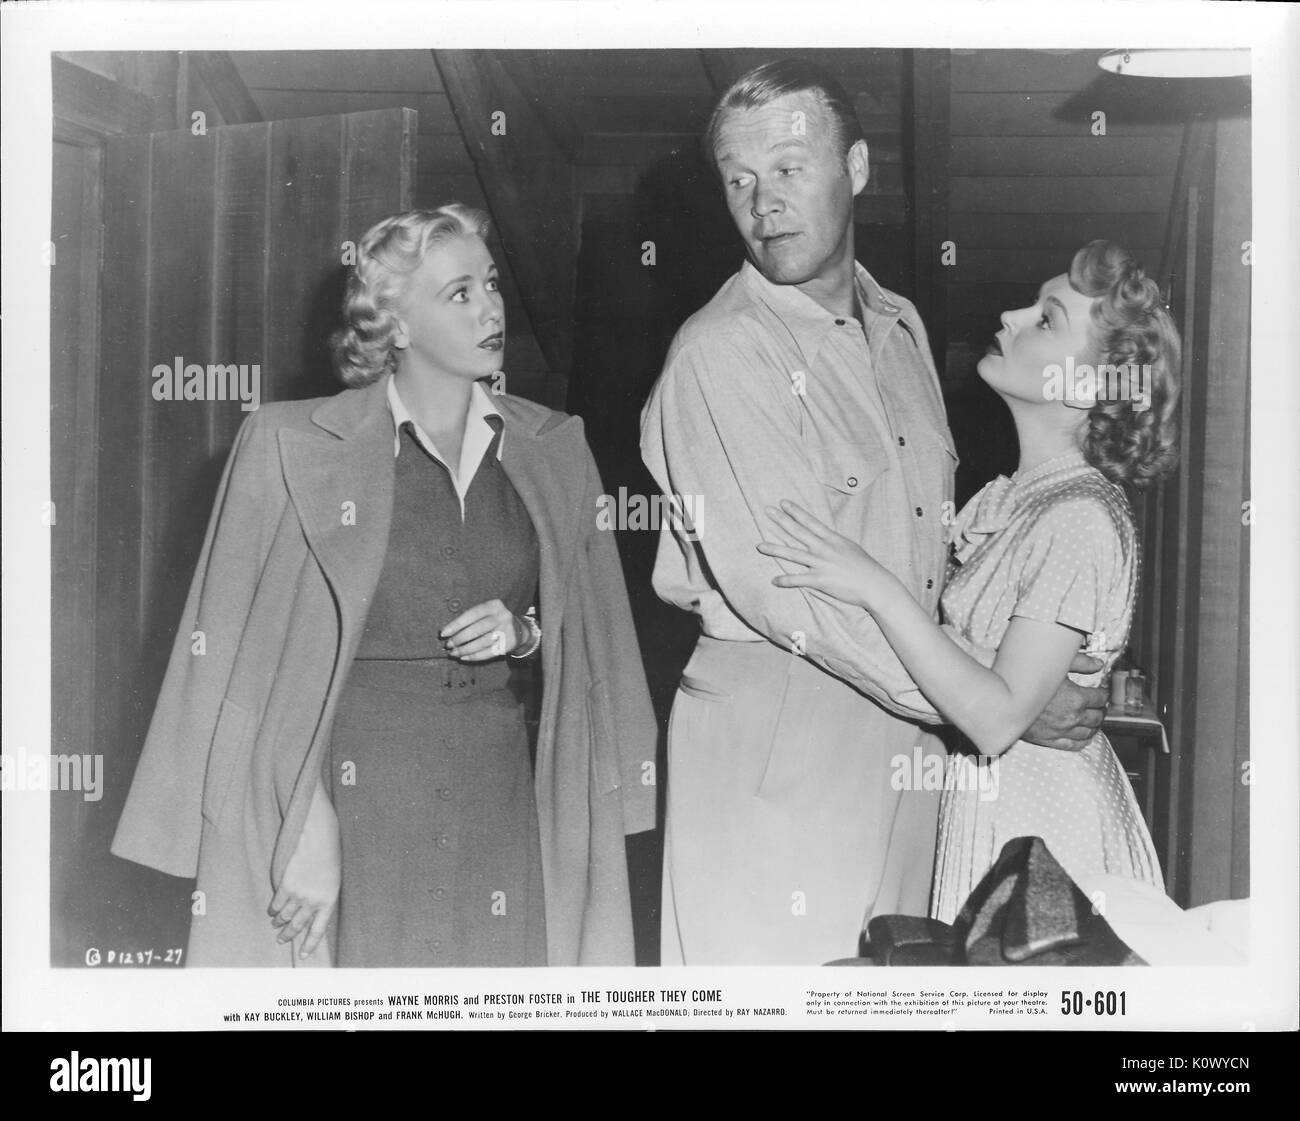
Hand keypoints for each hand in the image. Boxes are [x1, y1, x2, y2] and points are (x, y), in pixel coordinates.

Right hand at [269, 780, 339, 958]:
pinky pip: (276, 904)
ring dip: (279, 922)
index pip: (318, 930)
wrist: (319, 838)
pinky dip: (273, 909)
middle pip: (298, 925)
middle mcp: (314, 901)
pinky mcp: (286, 886)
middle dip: (288, 935)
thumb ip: (322, 898)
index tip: (303, 956)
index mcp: (329, 901)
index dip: (309, 944)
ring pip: (285, 916)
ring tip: (276, 924)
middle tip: (281, 940)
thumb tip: (309, 914)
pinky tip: (272, 910)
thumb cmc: (329, 858)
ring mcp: (299, 894)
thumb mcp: (332, 881)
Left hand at [440, 598, 526, 660]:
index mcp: (494, 605)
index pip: (472, 614)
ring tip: (454, 653)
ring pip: (482, 643)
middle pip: (476, 629)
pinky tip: (464, 657)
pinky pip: (488, 652)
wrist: (519, 630)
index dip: (456, 624)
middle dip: (459, 639)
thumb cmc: (494, 620)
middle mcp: (502, 616)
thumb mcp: (486, 613)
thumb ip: (470, 619)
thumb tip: (447, 631)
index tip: (443, 633)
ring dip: (465, 649)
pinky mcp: (508, 644)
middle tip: (448, 645)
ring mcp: (507, 631)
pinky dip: (474, 656)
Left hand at [756, 500, 893, 607]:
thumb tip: (824, 537)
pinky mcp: (821, 581)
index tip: (783, 502)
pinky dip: (786, 580)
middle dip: (781, 520)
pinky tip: (774, 581)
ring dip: (775, 549)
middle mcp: (825, 549)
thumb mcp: (850, 548)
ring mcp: (822, 564)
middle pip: (798, 532)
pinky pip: (799, 580)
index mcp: (832, 539)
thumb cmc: (864, 567)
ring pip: (794, 554)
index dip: (796, 511)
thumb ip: (834, 542)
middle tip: (767, 511)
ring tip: (759, 546)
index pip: (810, 521)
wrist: (876, 584)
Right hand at [1020, 652, 1107, 750]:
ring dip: (1095, 726)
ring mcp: (1062, 731)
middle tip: (1100, 705)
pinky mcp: (1050, 740)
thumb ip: (1080, 663)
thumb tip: (1098, 664)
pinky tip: (1085, 737)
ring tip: (1094, 720)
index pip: (1100, 698)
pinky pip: (1073, 745)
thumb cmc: (1028, 678)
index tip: (1101, 691)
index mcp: (1077, 698)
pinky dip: (1083, 741)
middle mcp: (1073, 717)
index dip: (1103, 693)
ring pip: (1088, 732)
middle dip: (1101, 710)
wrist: (1004, 698)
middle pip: (1097, 717)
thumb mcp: (1056, 664)